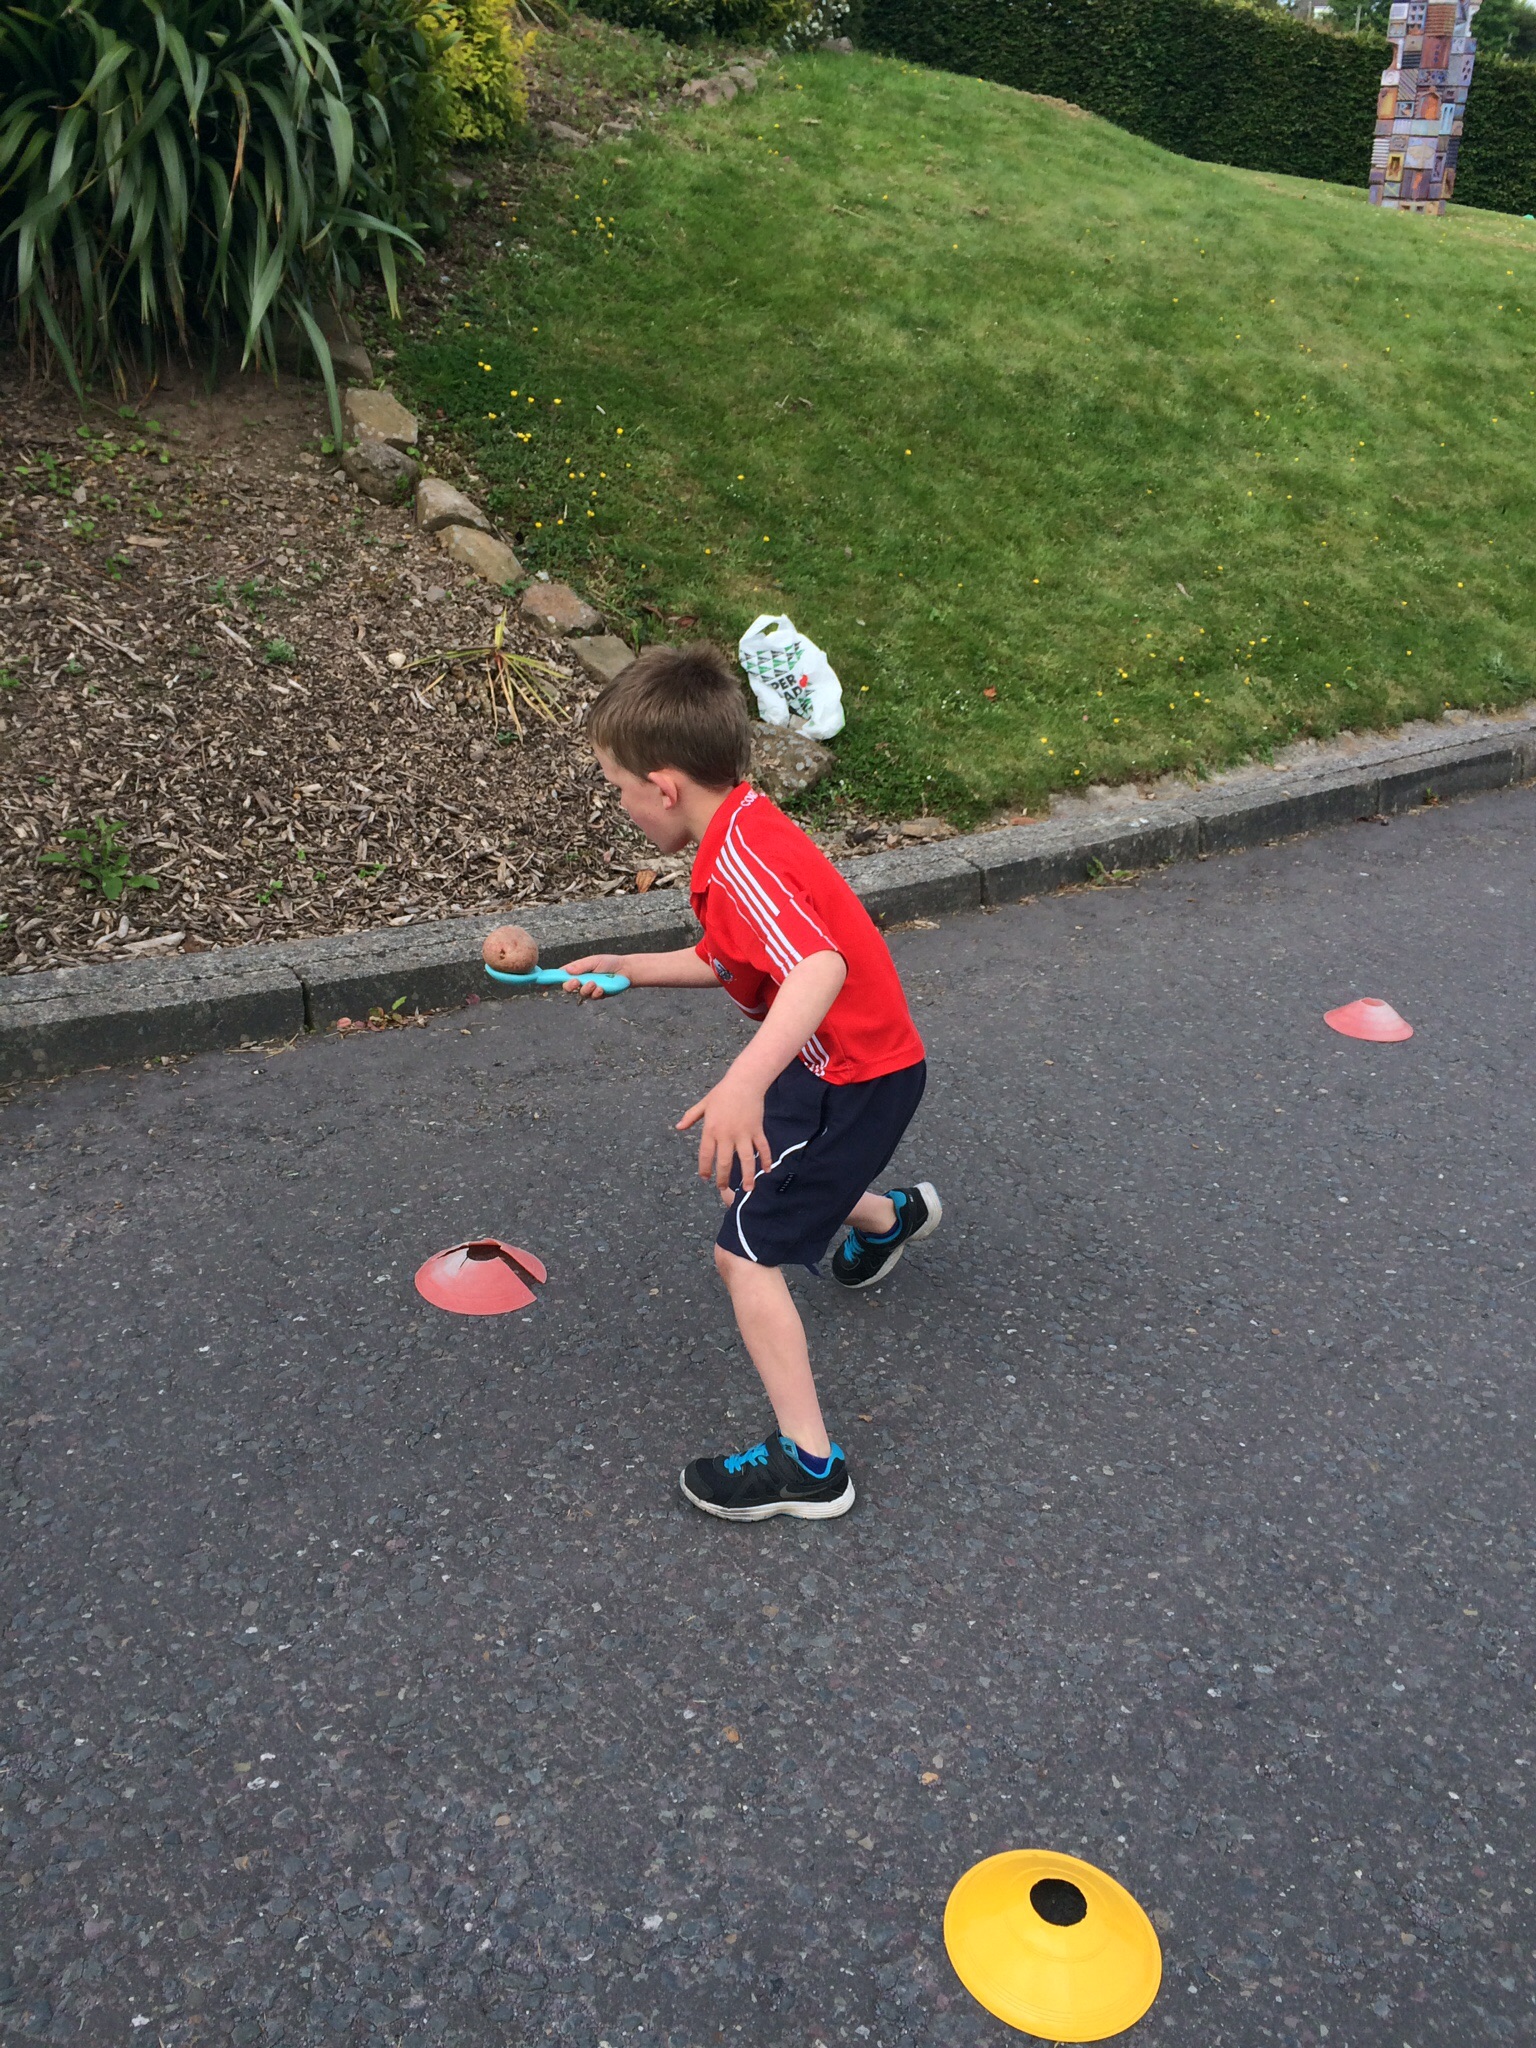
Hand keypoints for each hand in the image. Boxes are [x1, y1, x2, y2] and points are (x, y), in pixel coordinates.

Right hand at [557, 953, 624, 998]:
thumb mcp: (594, 961)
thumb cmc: (609, 963)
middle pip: (567, 987)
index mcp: (577, 970)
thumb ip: (580, 966)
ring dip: (586, 989)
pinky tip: (602, 988)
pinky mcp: (598, 996)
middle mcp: (581, 980)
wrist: (625, 971)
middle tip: (577, 982)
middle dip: (570, 986)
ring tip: (595, 983)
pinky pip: (593, 997)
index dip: (551, 979)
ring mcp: (589, 989)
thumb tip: (566, 970)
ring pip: (580, 994)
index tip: (544, 984)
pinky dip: (596, 993)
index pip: (561, 975)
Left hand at [676, 1077, 771, 1203]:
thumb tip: (678, 1128)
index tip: (705, 1177)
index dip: (705, 1168)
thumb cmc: (722, 1092)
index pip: (706, 1155)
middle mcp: (727, 1134)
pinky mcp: (757, 1130)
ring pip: (746, 1160)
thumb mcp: (704, 1104)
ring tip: (748, 1190)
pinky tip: (767, 1170)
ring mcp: (743, 1133)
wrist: (744, 1082)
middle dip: (724, 1178)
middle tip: (722, 1188)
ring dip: (748, 1176)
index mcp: (711, 1129)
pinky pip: (763, 1148)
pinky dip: (766, 1159)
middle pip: (725, 1162)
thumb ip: (690, 1117)